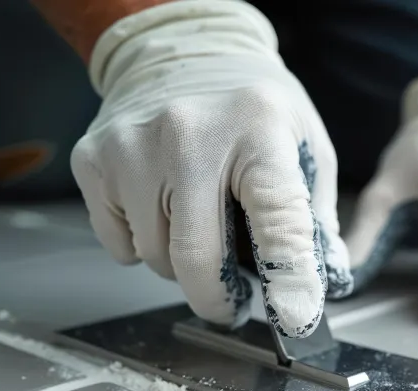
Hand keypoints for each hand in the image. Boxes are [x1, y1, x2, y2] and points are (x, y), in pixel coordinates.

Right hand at [71, 0, 351, 336]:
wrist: (183, 47)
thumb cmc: (253, 107)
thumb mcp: (306, 144)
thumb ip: (315, 216)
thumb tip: (322, 283)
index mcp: (259, 130)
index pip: (277, 215)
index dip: (288, 274)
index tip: (295, 315)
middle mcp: (189, 134)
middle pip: (196, 257)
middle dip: (217, 300)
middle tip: (232, 305)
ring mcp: (133, 146)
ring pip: (155, 258)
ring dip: (181, 265)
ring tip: (198, 226)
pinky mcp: (95, 159)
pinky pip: (121, 244)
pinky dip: (144, 246)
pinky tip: (161, 209)